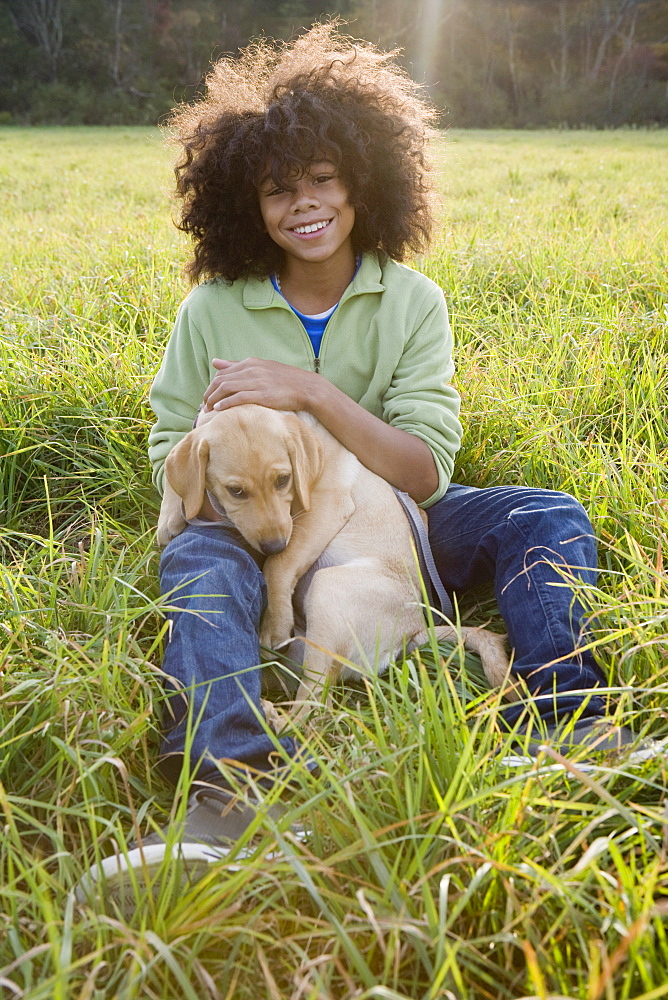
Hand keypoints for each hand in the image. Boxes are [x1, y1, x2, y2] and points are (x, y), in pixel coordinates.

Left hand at [202, 357, 316, 412]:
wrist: (306, 388)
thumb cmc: (284, 380)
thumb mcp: (260, 368)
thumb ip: (236, 366)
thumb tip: (215, 362)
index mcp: (251, 363)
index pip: (222, 373)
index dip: (211, 387)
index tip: (207, 398)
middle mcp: (252, 370)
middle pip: (221, 381)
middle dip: (209, 394)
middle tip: (203, 406)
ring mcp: (257, 381)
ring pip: (227, 388)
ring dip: (214, 400)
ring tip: (208, 410)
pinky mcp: (263, 394)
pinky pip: (239, 397)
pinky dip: (226, 403)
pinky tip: (219, 409)